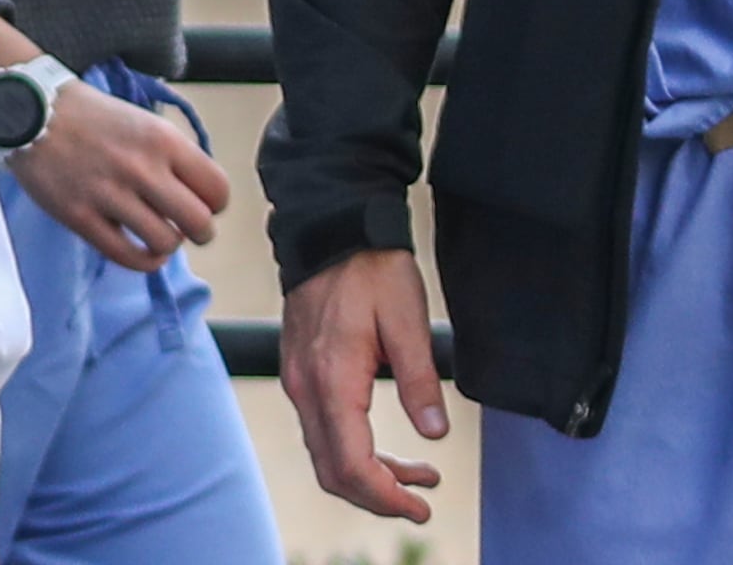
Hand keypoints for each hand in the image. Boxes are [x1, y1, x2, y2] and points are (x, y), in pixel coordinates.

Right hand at [0, 28, 229, 269]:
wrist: (30, 110)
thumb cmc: (91, 116)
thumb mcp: (143, 120)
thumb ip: (172, 156)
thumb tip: (198, 195)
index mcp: (162, 139)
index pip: (217, 189)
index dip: (215, 204)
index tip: (203, 204)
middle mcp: (141, 167)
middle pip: (199, 223)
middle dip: (200, 231)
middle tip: (187, 227)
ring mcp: (109, 194)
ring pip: (165, 243)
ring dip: (168, 244)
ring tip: (158, 233)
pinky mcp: (80, 217)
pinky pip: (126, 256)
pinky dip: (144, 261)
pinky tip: (143, 251)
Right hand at [281, 247, 445, 522]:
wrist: (331, 227)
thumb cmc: (372, 267)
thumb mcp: (409, 317)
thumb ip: (420, 378)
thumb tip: (434, 432)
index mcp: (333, 378)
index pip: (351, 464)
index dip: (386, 497)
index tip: (422, 505)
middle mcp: (306, 387)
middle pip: (333, 471)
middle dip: (378, 496)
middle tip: (424, 499)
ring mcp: (298, 381)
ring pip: (325, 454)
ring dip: (369, 476)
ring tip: (418, 476)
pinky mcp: (301, 373)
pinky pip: (321, 431)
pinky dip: (353, 452)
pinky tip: (386, 448)